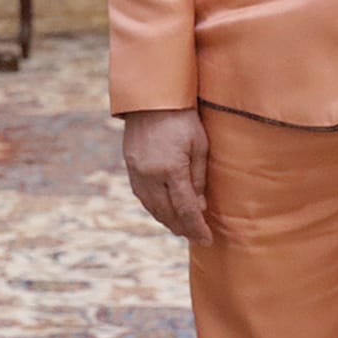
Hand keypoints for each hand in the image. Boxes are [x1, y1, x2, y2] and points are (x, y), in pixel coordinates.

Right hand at [122, 108, 211, 243]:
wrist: (152, 98)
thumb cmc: (183, 118)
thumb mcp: (200, 146)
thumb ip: (199, 178)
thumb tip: (200, 207)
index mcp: (171, 169)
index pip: (186, 208)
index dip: (196, 227)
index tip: (206, 239)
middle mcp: (150, 175)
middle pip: (167, 213)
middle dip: (183, 227)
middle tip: (196, 236)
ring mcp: (137, 172)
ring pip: (152, 208)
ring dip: (167, 221)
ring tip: (182, 228)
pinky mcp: (130, 167)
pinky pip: (142, 196)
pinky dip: (154, 208)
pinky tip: (164, 211)